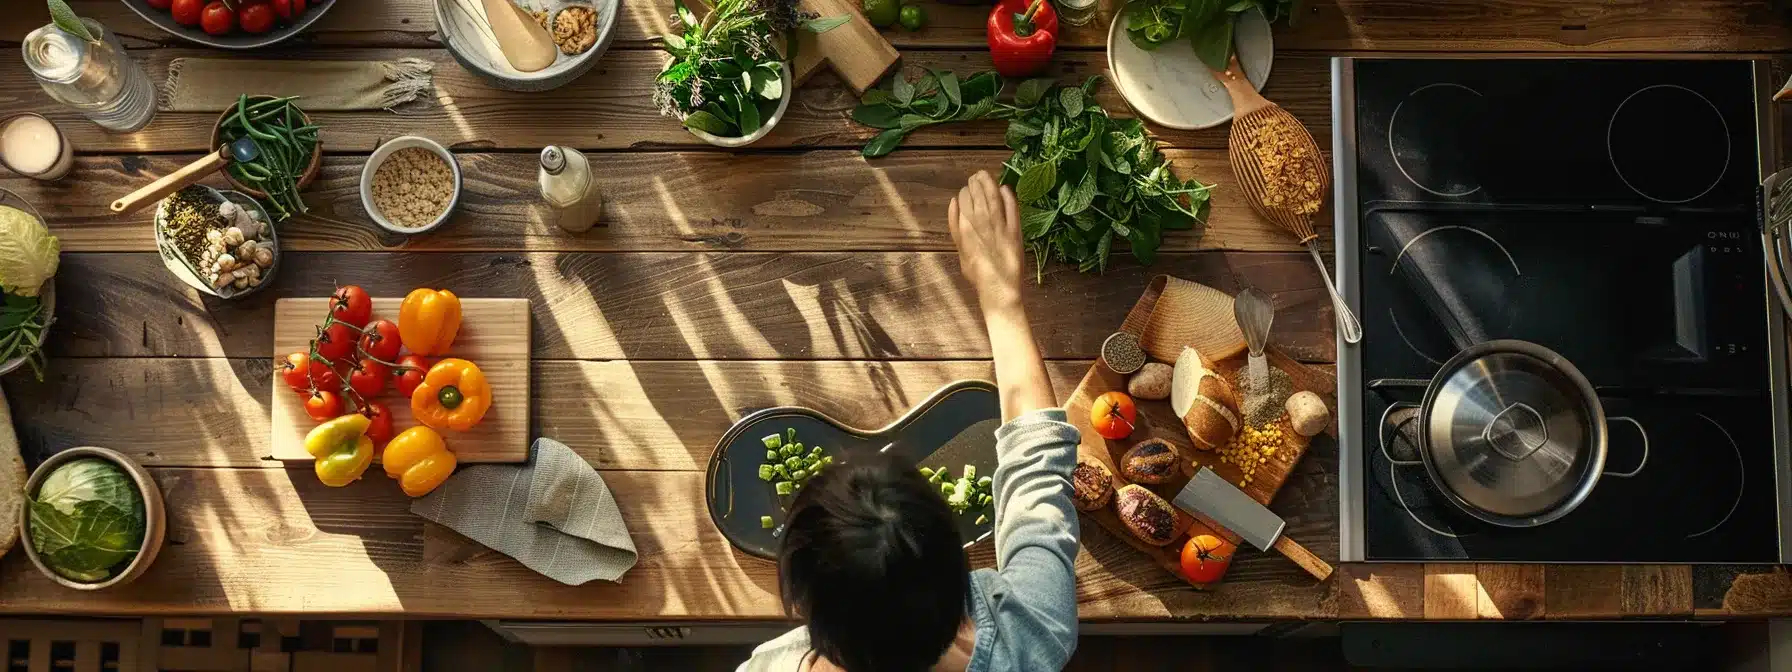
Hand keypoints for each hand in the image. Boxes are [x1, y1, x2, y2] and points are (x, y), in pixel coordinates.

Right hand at [948, 170, 1022, 312]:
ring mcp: (999, 226)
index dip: (966, 191)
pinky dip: (1008, 196)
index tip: (968, 187)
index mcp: (965, 228)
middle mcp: (981, 224)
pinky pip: (1012, 208)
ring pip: (993, 196)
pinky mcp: (1015, 231)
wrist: (998, 289)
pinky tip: (1006, 188)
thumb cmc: (977, 274)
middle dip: (976, 182)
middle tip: (976, 176)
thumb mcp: (960, 251)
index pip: (964, 200)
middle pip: (978, 194)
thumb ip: (955, 227)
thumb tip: (954, 202)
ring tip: (985, 175)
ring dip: (989, 183)